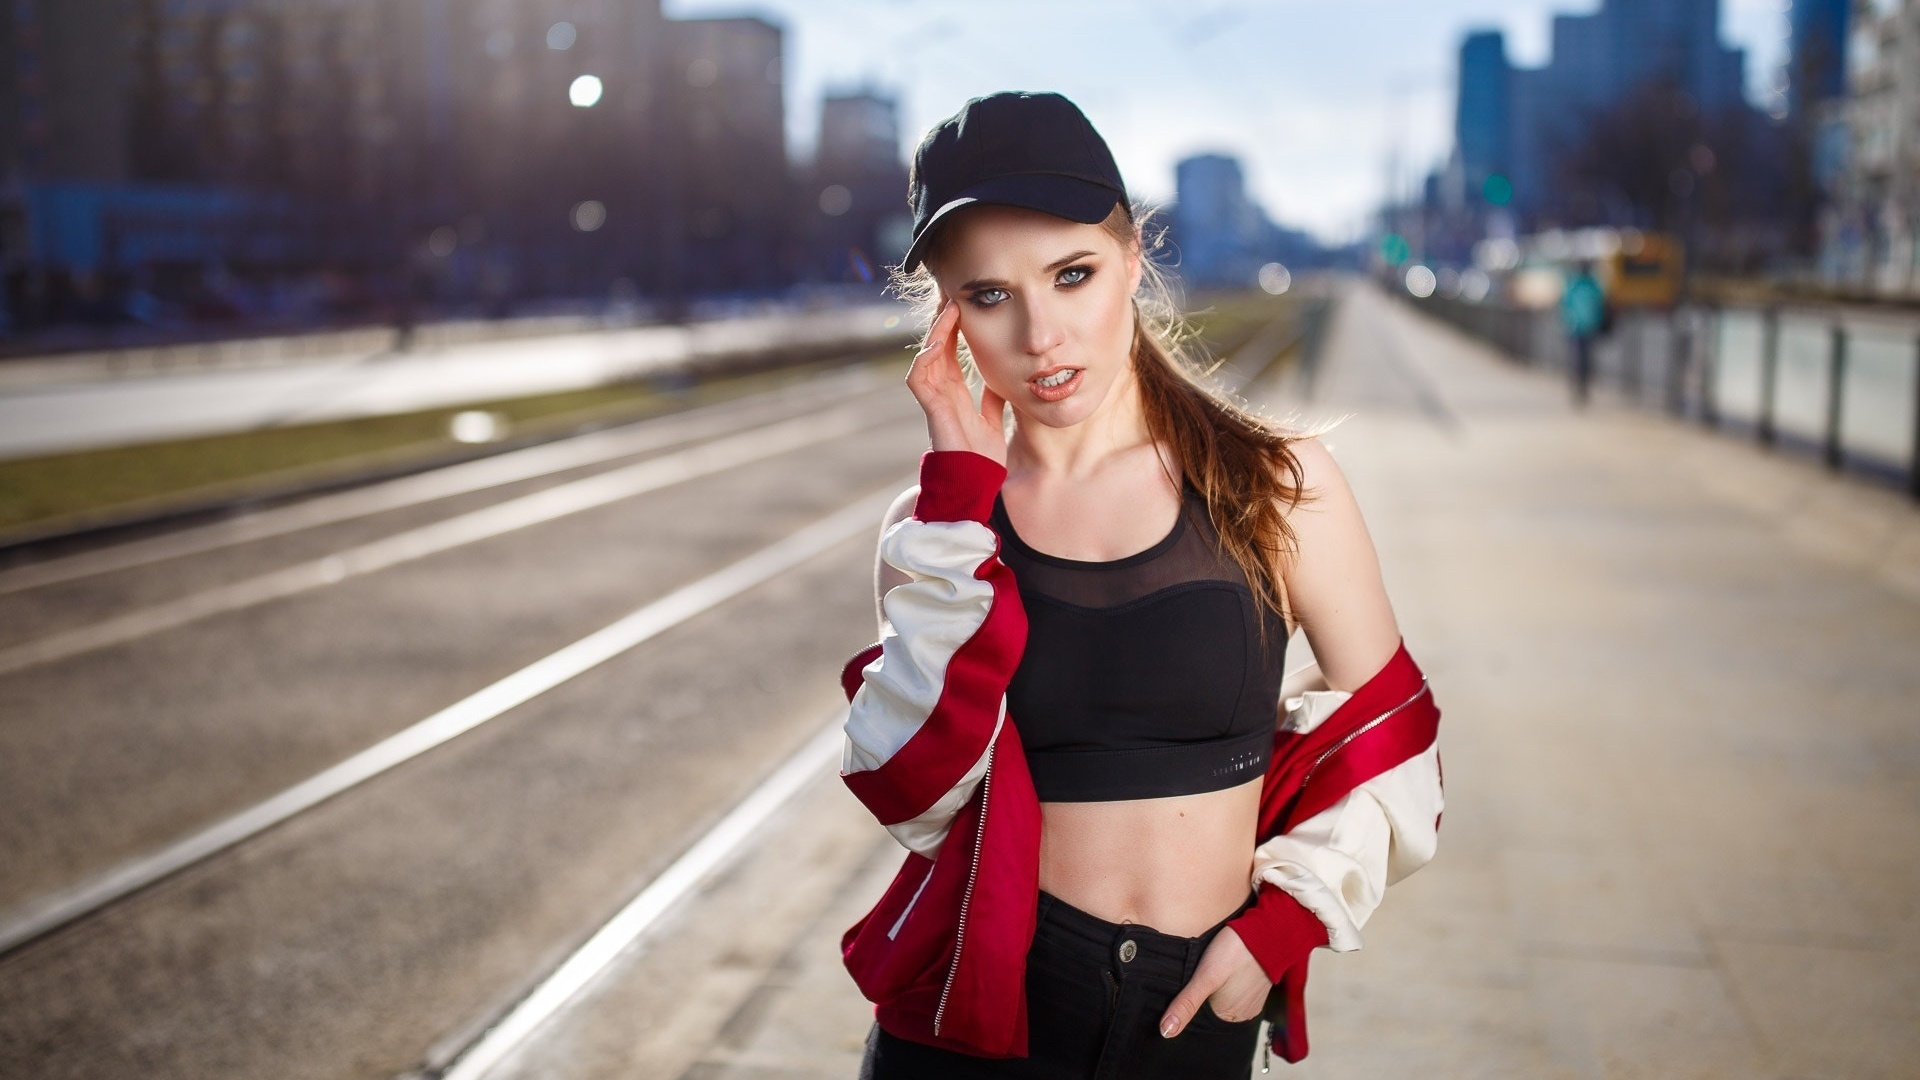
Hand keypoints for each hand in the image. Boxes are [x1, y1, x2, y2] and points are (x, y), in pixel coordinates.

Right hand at [905, 297, 1006, 464]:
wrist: (977, 481)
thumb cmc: (982, 456)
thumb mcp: (993, 417)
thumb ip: (992, 398)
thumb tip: (1003, 379)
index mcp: (954, 391)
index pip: (950, 350)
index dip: (955, 328)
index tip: (964, 304)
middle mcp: (941, 391)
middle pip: (936, 346)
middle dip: (943, 320)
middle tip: (952, 293)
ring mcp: (933, 399)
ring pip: (927, 355)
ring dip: (936, 332)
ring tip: (949, 309)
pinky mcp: (930, 409)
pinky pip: (919, 377)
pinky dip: (926, 357)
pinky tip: (939, 341)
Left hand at [1158, 927, 1269, 1038]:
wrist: (1267, 929)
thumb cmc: (1236, 951)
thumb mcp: (1206, 976)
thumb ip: (1187, 1003)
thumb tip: (1166, 1032)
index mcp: (1230, 1017)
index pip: (1199, 1023)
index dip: (1186, 1009)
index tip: (1179, 993)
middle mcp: (1242, 1015)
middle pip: (1210, 1013)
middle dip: (1198, 1001)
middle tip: (1193, 978)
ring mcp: (1250, 1002)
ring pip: (1221, 1002)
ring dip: (1211, 992)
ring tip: (1206, 974)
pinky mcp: (1255, 989)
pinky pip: (1234, 993)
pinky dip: (1224, 986)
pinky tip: (1220, 972)